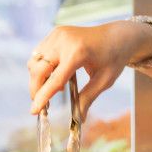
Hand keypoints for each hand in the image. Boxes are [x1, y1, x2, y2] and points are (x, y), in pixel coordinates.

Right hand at [28, 21, 151, 115]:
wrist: (117, 36)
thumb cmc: (114, 58)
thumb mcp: (104, 81)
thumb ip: (88, 99)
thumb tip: (79, 119)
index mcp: (78, 52)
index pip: (55, 79)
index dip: (43, 97)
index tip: (34, 111)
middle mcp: (64, 40)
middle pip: (38, 70)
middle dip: (36, 89)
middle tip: (43, 105)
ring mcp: (58, 34)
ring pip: (35, 61)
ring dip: (38, 78)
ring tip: (55, 89)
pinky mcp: (55, 32)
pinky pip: (39, 54)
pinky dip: (41, 67)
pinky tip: (55, 75)